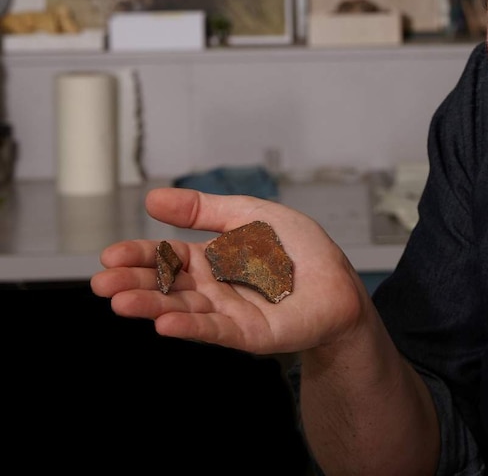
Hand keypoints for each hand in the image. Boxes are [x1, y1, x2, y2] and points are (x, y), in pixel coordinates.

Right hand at [91, 187, 367, 354]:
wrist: (339, 279)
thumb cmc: (298, 248)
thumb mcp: (247, 214)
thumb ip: (201, 210)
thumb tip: (151, 199)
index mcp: (210, 258)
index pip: (166, 257)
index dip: (139, 256)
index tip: (109, 255)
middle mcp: (213, 288)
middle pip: (168, 286)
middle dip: (134, 284)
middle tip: (102, 283)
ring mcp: (229, 312)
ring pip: (184, 309)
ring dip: (152, 307)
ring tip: (121, 302)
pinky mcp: (250, 333)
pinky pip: (216, 329)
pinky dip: (190, 327)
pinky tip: (164, 324)